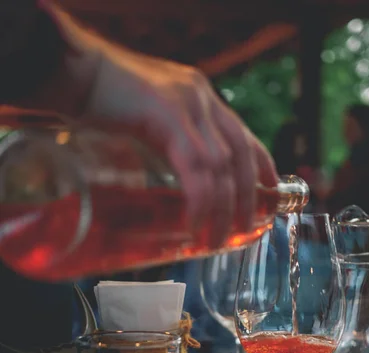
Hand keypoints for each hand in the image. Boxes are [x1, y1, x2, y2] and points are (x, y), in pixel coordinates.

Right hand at [42, 4, 278, 245]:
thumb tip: (165, 182)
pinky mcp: (166, 115)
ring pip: (220, 165)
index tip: (271, 191)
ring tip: (218, 239)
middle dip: (248, 196)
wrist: (69, 69)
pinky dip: (200, 198)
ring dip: (223, 207)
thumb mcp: (145, 119)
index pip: (243, 133)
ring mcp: (186, 103)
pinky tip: (196, 222)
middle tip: (245, 228)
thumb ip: (163, 142)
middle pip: (239, 152)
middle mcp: (201, 96)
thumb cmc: (98, 100)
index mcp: (200, 95)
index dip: (262, 164)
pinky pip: (194, 166)